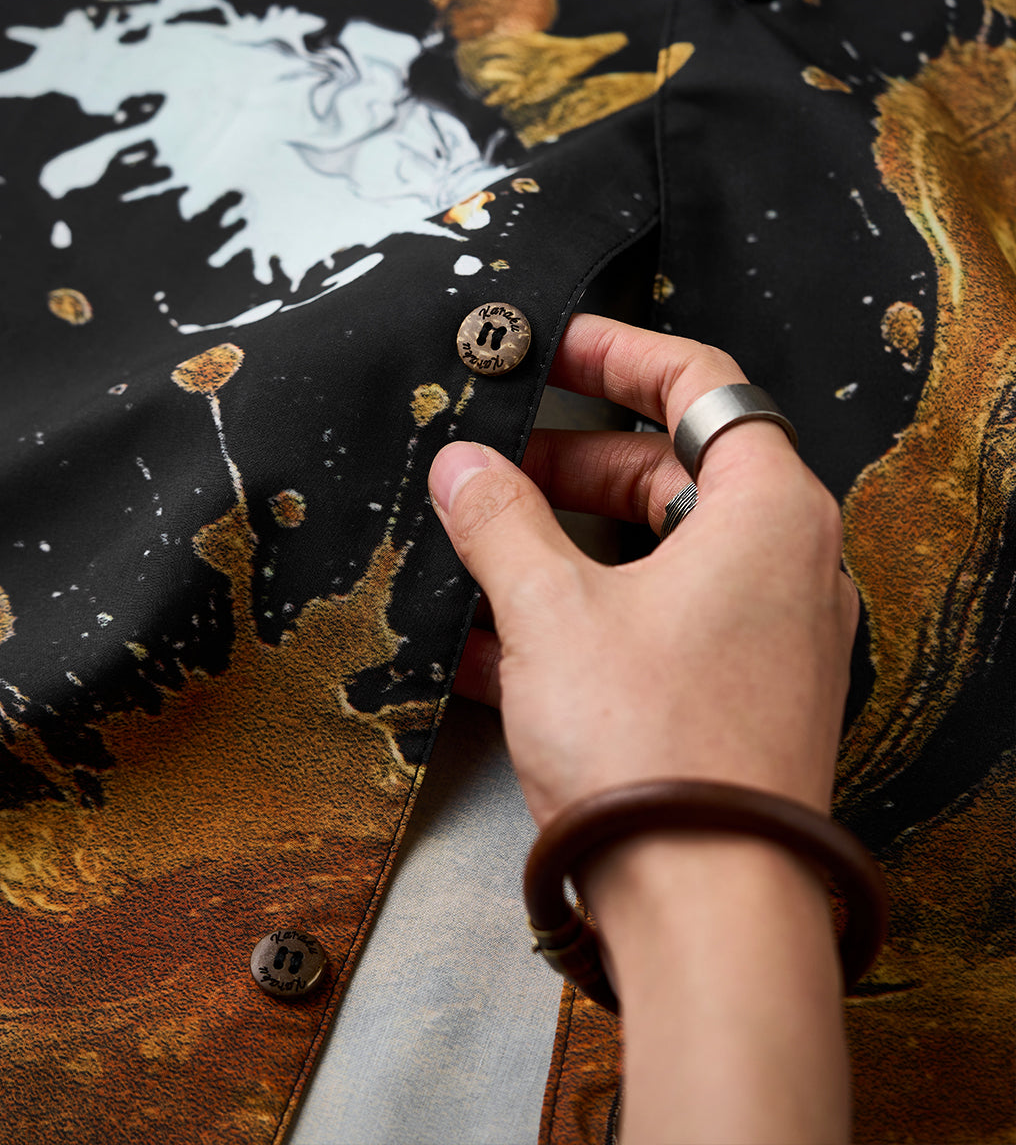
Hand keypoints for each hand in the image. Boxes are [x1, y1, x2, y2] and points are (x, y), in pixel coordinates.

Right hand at [428, 314, 858, 827]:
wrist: (704, 906)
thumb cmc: (659, 749)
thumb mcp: (551, 611)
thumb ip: (500, 522)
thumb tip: (465, 470)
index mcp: (770, 513)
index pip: (702, 385)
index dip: (619, 351)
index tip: (557, 342)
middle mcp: (783, 567)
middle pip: (671, 472)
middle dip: (572, 462)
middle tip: (498, 465)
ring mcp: (762, 636)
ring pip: (652, 555)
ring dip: (563, 547)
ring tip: (480, 552)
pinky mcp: (730, 696)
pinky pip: (648, 627)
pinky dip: (579, 618)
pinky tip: (494, 642)